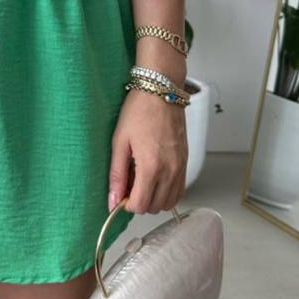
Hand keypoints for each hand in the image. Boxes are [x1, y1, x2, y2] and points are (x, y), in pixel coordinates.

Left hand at [108, 87, 187, 214]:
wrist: (161, 91)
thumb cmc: (139, 110)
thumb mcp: (119, 141)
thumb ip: (117, 175)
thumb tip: (112, 201)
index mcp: (151, 166)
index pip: (140, 205)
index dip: (127, 204)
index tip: (120, 192)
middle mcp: (170, 170)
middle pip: (155, 207)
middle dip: (139, 202)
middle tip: (129, 184)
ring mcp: (181, 167)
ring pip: (169, 202)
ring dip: (154, 198)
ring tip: (141, 180)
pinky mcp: (186, 162)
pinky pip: (180, 190)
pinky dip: (167, 192)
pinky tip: (155, 177)